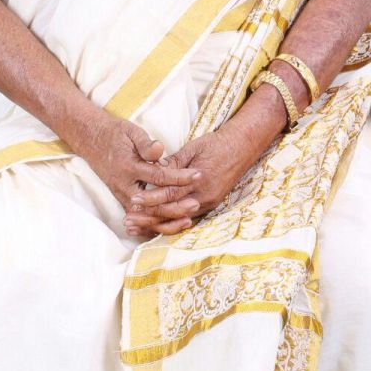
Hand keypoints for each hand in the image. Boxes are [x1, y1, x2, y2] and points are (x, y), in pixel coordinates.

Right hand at [79, 111, 202, 236]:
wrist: (92, 140)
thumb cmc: (116, 134)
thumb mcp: (131, 132)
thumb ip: (145, 143)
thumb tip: (159, 149)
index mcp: (128, 167)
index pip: (158, 176)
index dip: (179, 177)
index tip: (198, 175)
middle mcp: (124, 185)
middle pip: (153, 203)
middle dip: (175, 206)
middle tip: (196, 203)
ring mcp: (121, 195)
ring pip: (146, 215)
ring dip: (167, 219)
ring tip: (188, 219)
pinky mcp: (122, 200)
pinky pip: (140, 217)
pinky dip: (154, 224)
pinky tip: (170, 225)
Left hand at [123, 122, 252, 235]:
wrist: (242, 147)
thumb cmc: (216, 144)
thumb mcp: (193, 147)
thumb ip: (175, 161)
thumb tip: (154, 168)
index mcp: (199, 180)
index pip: (170, 194)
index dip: (150, 199)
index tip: (133, 200)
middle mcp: (204, 196)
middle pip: (172, 212)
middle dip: (149, 217)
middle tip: (128, 220)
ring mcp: (208, 203)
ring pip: (178, 219)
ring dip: (156, 224)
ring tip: (136, 227)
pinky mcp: (210, 205)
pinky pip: (186, 218)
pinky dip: (170, 223)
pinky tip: (155, 225)